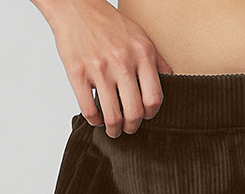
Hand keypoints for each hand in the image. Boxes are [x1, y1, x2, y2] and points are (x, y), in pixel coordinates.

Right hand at [38, 0, 173, 136]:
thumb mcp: (140, 36)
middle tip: (129, 127)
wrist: (75, 7)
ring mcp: (99, 68)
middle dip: (132, 127)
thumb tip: (169, 82)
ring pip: (113, 116)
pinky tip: (97, 119)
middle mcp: (122, 61)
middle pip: (135, 112)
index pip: (154, 98)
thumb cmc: (108, 23)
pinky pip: (89, 110)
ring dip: (114, 130)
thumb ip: (155, 60)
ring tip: (113, 129)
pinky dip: (95, 121)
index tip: (145, 116)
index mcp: (141, 53)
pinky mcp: (78, 73)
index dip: (151, 114)